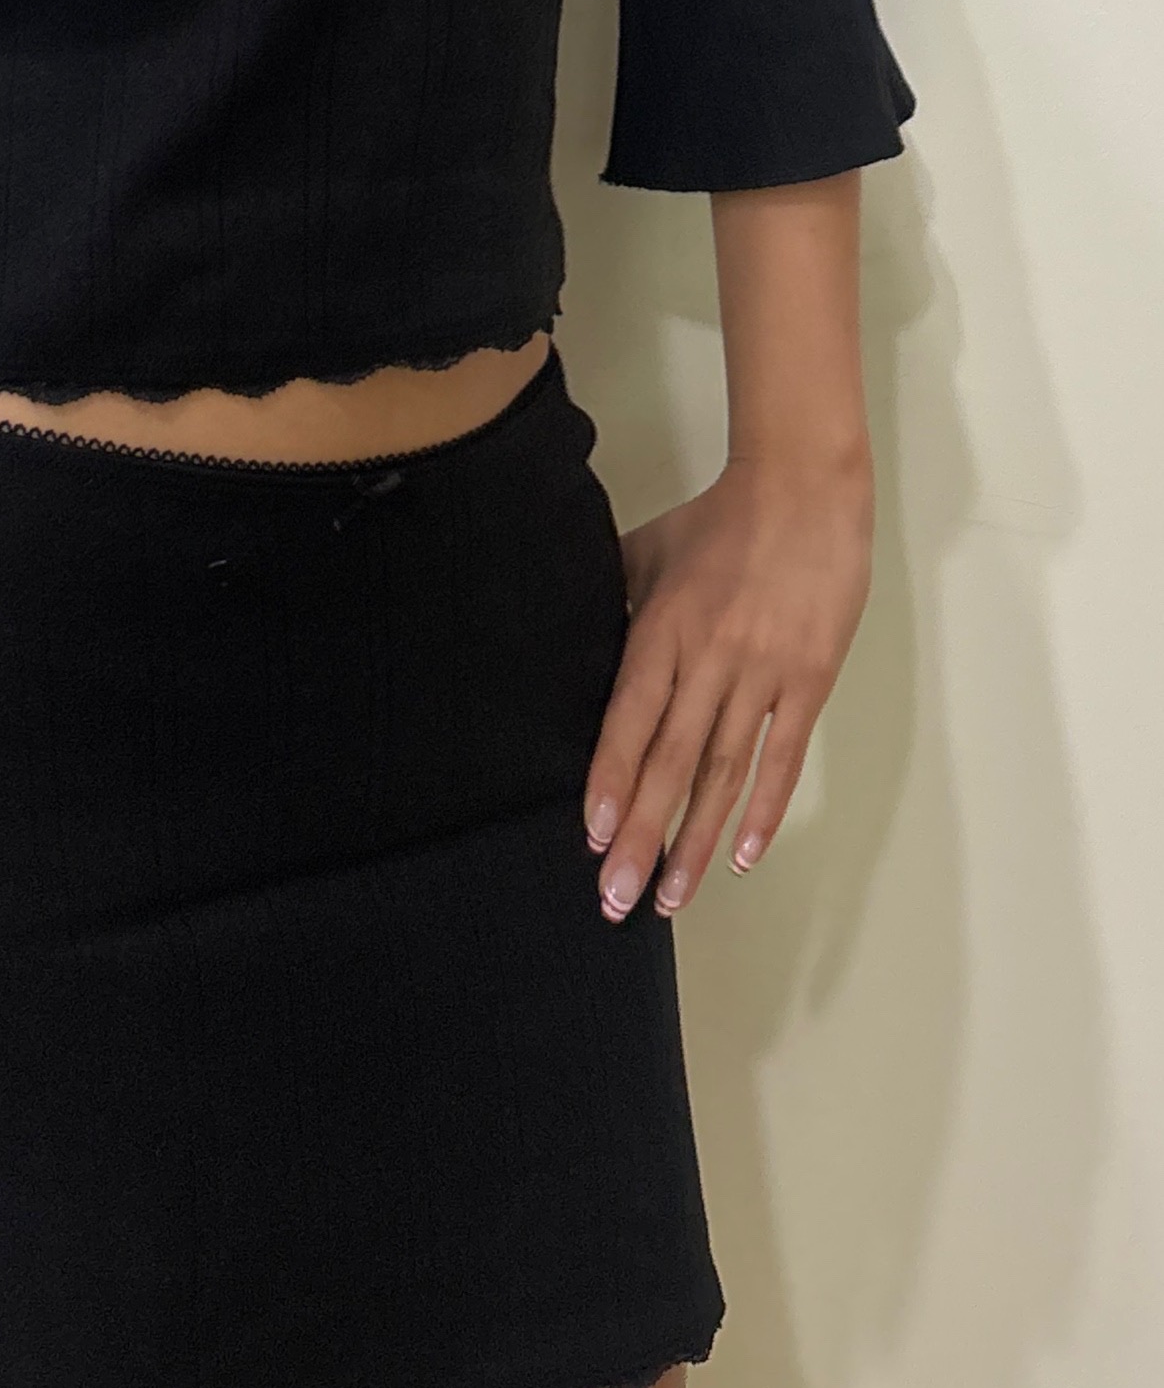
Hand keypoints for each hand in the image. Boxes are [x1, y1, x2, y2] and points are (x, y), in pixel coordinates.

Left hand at [581, 449, 873, 919]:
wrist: (806, 489)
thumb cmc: (720, 521)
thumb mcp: (648, 552)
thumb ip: (614, 603)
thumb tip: (578, 646)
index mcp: (663, 629)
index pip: (630, 720)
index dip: (612, 781)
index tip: (594, 837)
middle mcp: (711, 659)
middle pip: (672, 761)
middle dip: (644, 836)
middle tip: (618, 897)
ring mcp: (763, 673)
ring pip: (725, 772)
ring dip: (697, 840)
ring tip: (674, 897)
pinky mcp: (809, 680)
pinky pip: (784, 756)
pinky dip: (763, 808)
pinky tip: (741, 855)